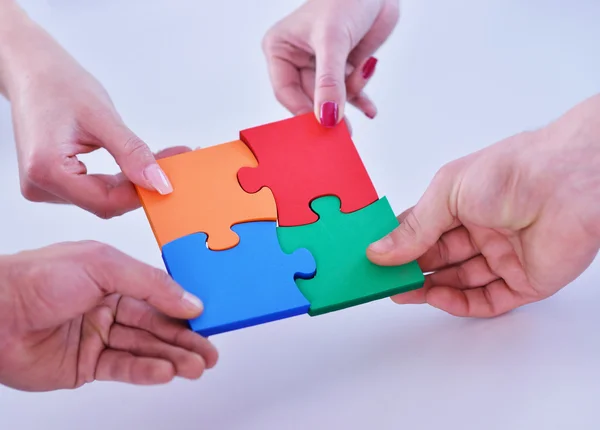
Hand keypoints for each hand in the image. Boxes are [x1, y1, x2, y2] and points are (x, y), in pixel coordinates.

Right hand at [0, 3, 185, 218]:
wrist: (31, 72)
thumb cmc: (58, 85)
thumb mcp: (102, 117)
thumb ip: (132, 153)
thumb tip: (160, 183)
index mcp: (46, 170)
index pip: (107, 202)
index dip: (143, 193)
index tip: (172, 179)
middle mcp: (40, 185)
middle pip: (105, 203)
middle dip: (142, 186)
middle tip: (174, 163)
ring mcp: (44, 187)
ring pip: (101, 199)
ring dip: (132, 184)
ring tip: (158, 161)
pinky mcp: (52, 182)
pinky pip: (93, 190)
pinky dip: (118, 180)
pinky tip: (135, 165)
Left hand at [0, 241, 217, 391]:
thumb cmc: (36, 278)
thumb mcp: (103, 265)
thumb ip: (150, 283)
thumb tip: (188, 300)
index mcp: (115, 277)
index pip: (160, 294)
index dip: (185, 307)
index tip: (209, 318)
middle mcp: (109, 306)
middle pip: (157, 325)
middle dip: (186, 339)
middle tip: (210, 350)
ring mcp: (99, 336)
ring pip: (145, 348)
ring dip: (173, 357)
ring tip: (197, 365)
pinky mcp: (87, 365)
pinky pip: (124, 368)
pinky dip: (147, 371)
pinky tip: (166, 372)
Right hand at [263, 0, 399, 125]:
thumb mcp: (333, 41)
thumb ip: (330, 83)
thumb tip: (328, 118)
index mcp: (281, 49)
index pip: (286, 92)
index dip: (303, 112)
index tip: (321, 127)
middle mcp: (297, 58)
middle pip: (309, 99)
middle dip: (329, 111)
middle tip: (344, 134)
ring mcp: (321, 64)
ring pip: (332, 97)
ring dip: (351, 96)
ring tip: (364, 97)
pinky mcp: (343, 66)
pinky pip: (349, 92)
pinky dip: (361, 100)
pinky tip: (370, 110)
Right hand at [367, 94, 599, 316]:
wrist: (569, 182)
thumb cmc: (513, 170)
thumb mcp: (447, 192)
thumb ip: (415, 227)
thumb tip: (380, 250)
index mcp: (463, 203)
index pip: (422, 230)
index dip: (398, 244)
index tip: (373, 258)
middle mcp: (482, 230)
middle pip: (437, 259)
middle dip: (408, 270)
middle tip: (381, 281)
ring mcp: (503, 257)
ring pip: (458, 281)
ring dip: (428, 288)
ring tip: (399, 292)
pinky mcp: (525, 281)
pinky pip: (488, 299)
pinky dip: (460, 302)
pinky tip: (435, 296)